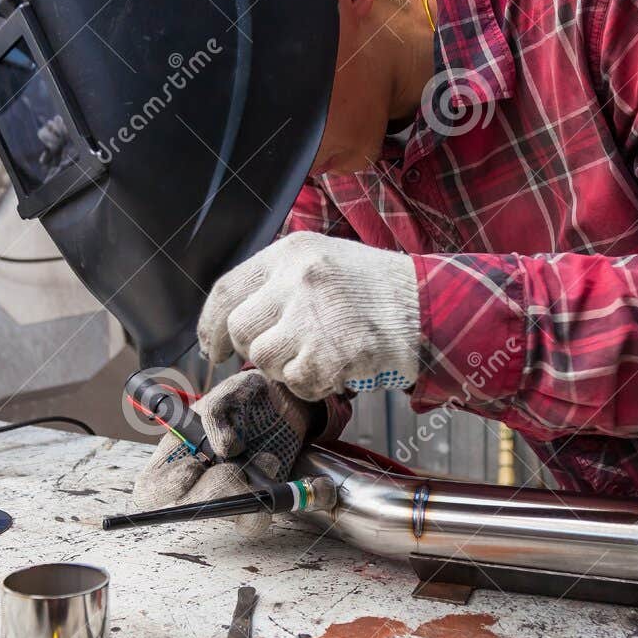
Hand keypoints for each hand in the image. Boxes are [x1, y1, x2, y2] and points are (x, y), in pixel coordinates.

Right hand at [132, 371, 316, 534]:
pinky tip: (300, 480)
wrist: (286, 404)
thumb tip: (222, 445)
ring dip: (255, 496)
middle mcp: (198, 483)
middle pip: (192, 509)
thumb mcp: (232, 390)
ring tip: (269, 459)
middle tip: (238, 466)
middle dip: (220, 488)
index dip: (166, 487)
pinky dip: (290, 499)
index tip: (193, 468)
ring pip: (234, 517)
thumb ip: (218, 409)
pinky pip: (268, 516)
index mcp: (175, 456)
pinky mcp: (260, 503)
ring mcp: (230, 496)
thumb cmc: (248, 397)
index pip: (151, 489)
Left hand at [197, 233, 419, 400]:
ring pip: (265, 360)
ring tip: (318, 353)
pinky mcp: (329, 352)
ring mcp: (313, 317)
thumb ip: (279, 283)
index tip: (211, 347)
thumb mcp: (323, 261)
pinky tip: (336, 367)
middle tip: (283, 351)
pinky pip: (297, 383)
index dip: (210, 324)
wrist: (427, 308)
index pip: (227, 290)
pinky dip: (313, 384)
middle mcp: (297, 280)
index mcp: (291, 253)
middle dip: (255, 349)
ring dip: (286, 368)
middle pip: (240, 330)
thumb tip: (231, 322)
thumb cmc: (374, 290)